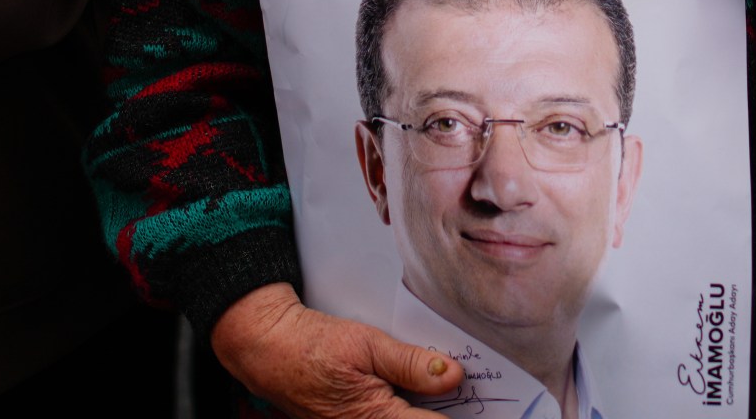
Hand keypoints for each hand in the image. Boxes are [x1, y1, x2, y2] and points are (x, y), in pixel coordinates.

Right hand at [212, 285, 463, 418]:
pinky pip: (389, 417)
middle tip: (461, 390)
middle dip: (443, 410)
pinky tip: (413, 395)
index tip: (487, 403)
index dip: (461, 415)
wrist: (268, 349)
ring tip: (440, 391)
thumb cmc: (312, 345)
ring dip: (422, 409)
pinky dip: (405, 408)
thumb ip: (411, 364)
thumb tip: (453, 376)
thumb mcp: (367, 344)